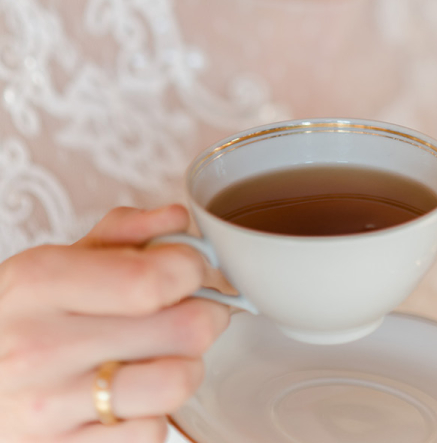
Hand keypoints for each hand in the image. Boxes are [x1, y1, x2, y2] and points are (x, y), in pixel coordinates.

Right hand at [0, 205, 229, 440]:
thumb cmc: (26, 316)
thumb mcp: (58, 260)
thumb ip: (124, 231)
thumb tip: (177, 220)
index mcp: (41, 281)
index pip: (150, 279)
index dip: (193, 270)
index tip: (194, 270)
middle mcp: (41, 346)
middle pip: (181, 330)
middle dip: (205, 313)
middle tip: (195, 309)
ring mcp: (50, 407)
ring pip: (175, 383)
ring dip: (187, 364)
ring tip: (168, 353)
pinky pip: (151, 432)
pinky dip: (156, 412)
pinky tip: (134, 394)